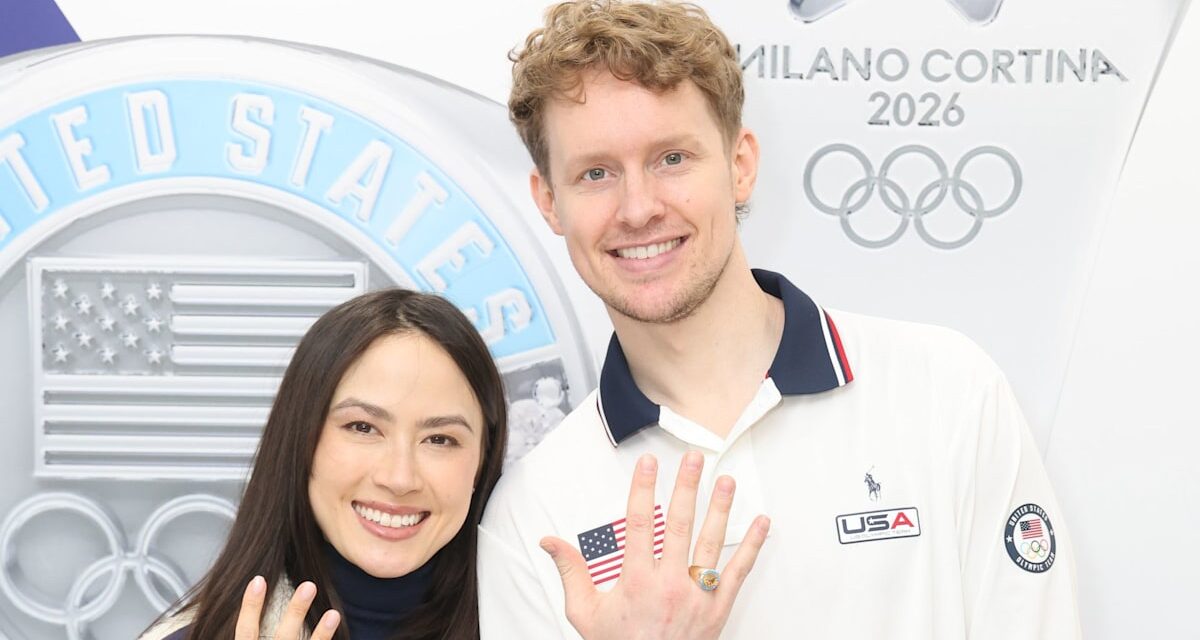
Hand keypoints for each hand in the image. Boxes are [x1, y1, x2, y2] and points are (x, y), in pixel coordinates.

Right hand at [236, 576, 340, 639]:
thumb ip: (250, 634)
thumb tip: (244, 607)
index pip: (246, 632)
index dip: (250, 607)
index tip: (258, 579)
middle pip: (282, 638)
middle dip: (296, 613)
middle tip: (309, 586)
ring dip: (320, 632)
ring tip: (333, 612)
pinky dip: (324, 638)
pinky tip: (333, 618)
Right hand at [539, 451, 769, 639]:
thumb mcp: (585, 613)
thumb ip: (571, 572)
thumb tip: (551, 542)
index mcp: (637, 581)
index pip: (640, 523)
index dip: (643, 489)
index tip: (648, 464)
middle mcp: (669, 584)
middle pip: (680, 524)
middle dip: (686, 487)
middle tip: (692, 459)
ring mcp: (697, 596)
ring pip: (711, 543)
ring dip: (720, 508)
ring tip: (726, 481)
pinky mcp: (718, 609)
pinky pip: (739, 572)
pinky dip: (752, 547)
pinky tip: (761, 524)